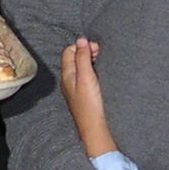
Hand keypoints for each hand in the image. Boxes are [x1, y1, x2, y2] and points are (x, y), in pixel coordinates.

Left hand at [60, 36, 115, 159]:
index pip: (68, 51)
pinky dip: (92, 71)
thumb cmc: (90, 105)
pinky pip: (85, 77)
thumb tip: (81, 40)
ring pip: (80, 67)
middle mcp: (68, 80)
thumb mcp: (86, 77)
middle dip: (86, 52)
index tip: (96, 49)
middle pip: (74, 58)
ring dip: (90, 61)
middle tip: (100, 54)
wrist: (95, 129)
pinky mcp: (84, 95)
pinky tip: (101, 74)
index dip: (81, 46)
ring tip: (102, 62)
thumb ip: (82, 58)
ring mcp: (76, 88)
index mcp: (66, 74)